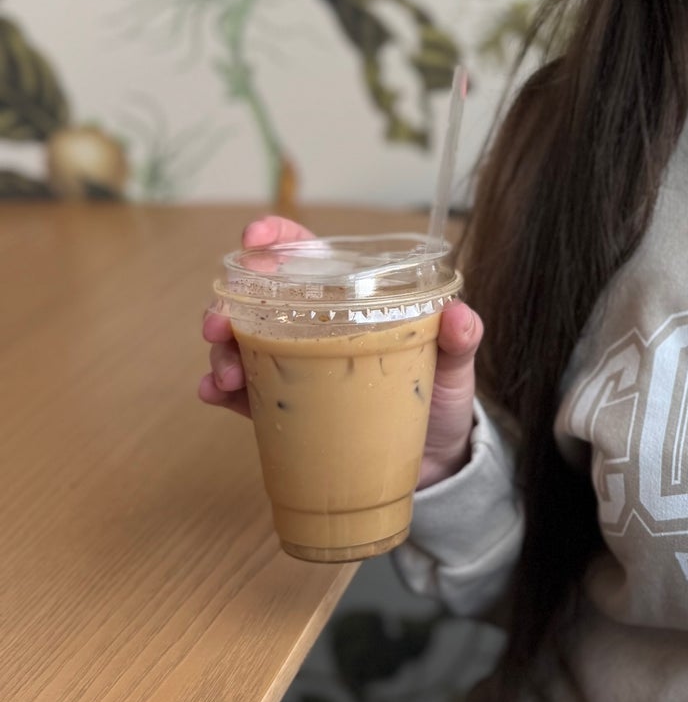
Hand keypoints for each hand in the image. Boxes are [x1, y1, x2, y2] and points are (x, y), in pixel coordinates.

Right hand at [197, 215, 484, 487]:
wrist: (436, 462)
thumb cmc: (441, 395)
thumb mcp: (454, 364)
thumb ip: (460, 339)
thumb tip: (460, 317)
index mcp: (349, 300)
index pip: (305, 256)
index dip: (275, 239)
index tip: (252, 239)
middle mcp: (312, 328)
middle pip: (254, 302)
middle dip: (224, 306)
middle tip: (217, 326)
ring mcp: (293, 368)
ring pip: (239, 346)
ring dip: (220, 353)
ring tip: (224, 375)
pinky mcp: (285, 409)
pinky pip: (244, 395)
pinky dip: (221, 391)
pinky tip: (213, 393)